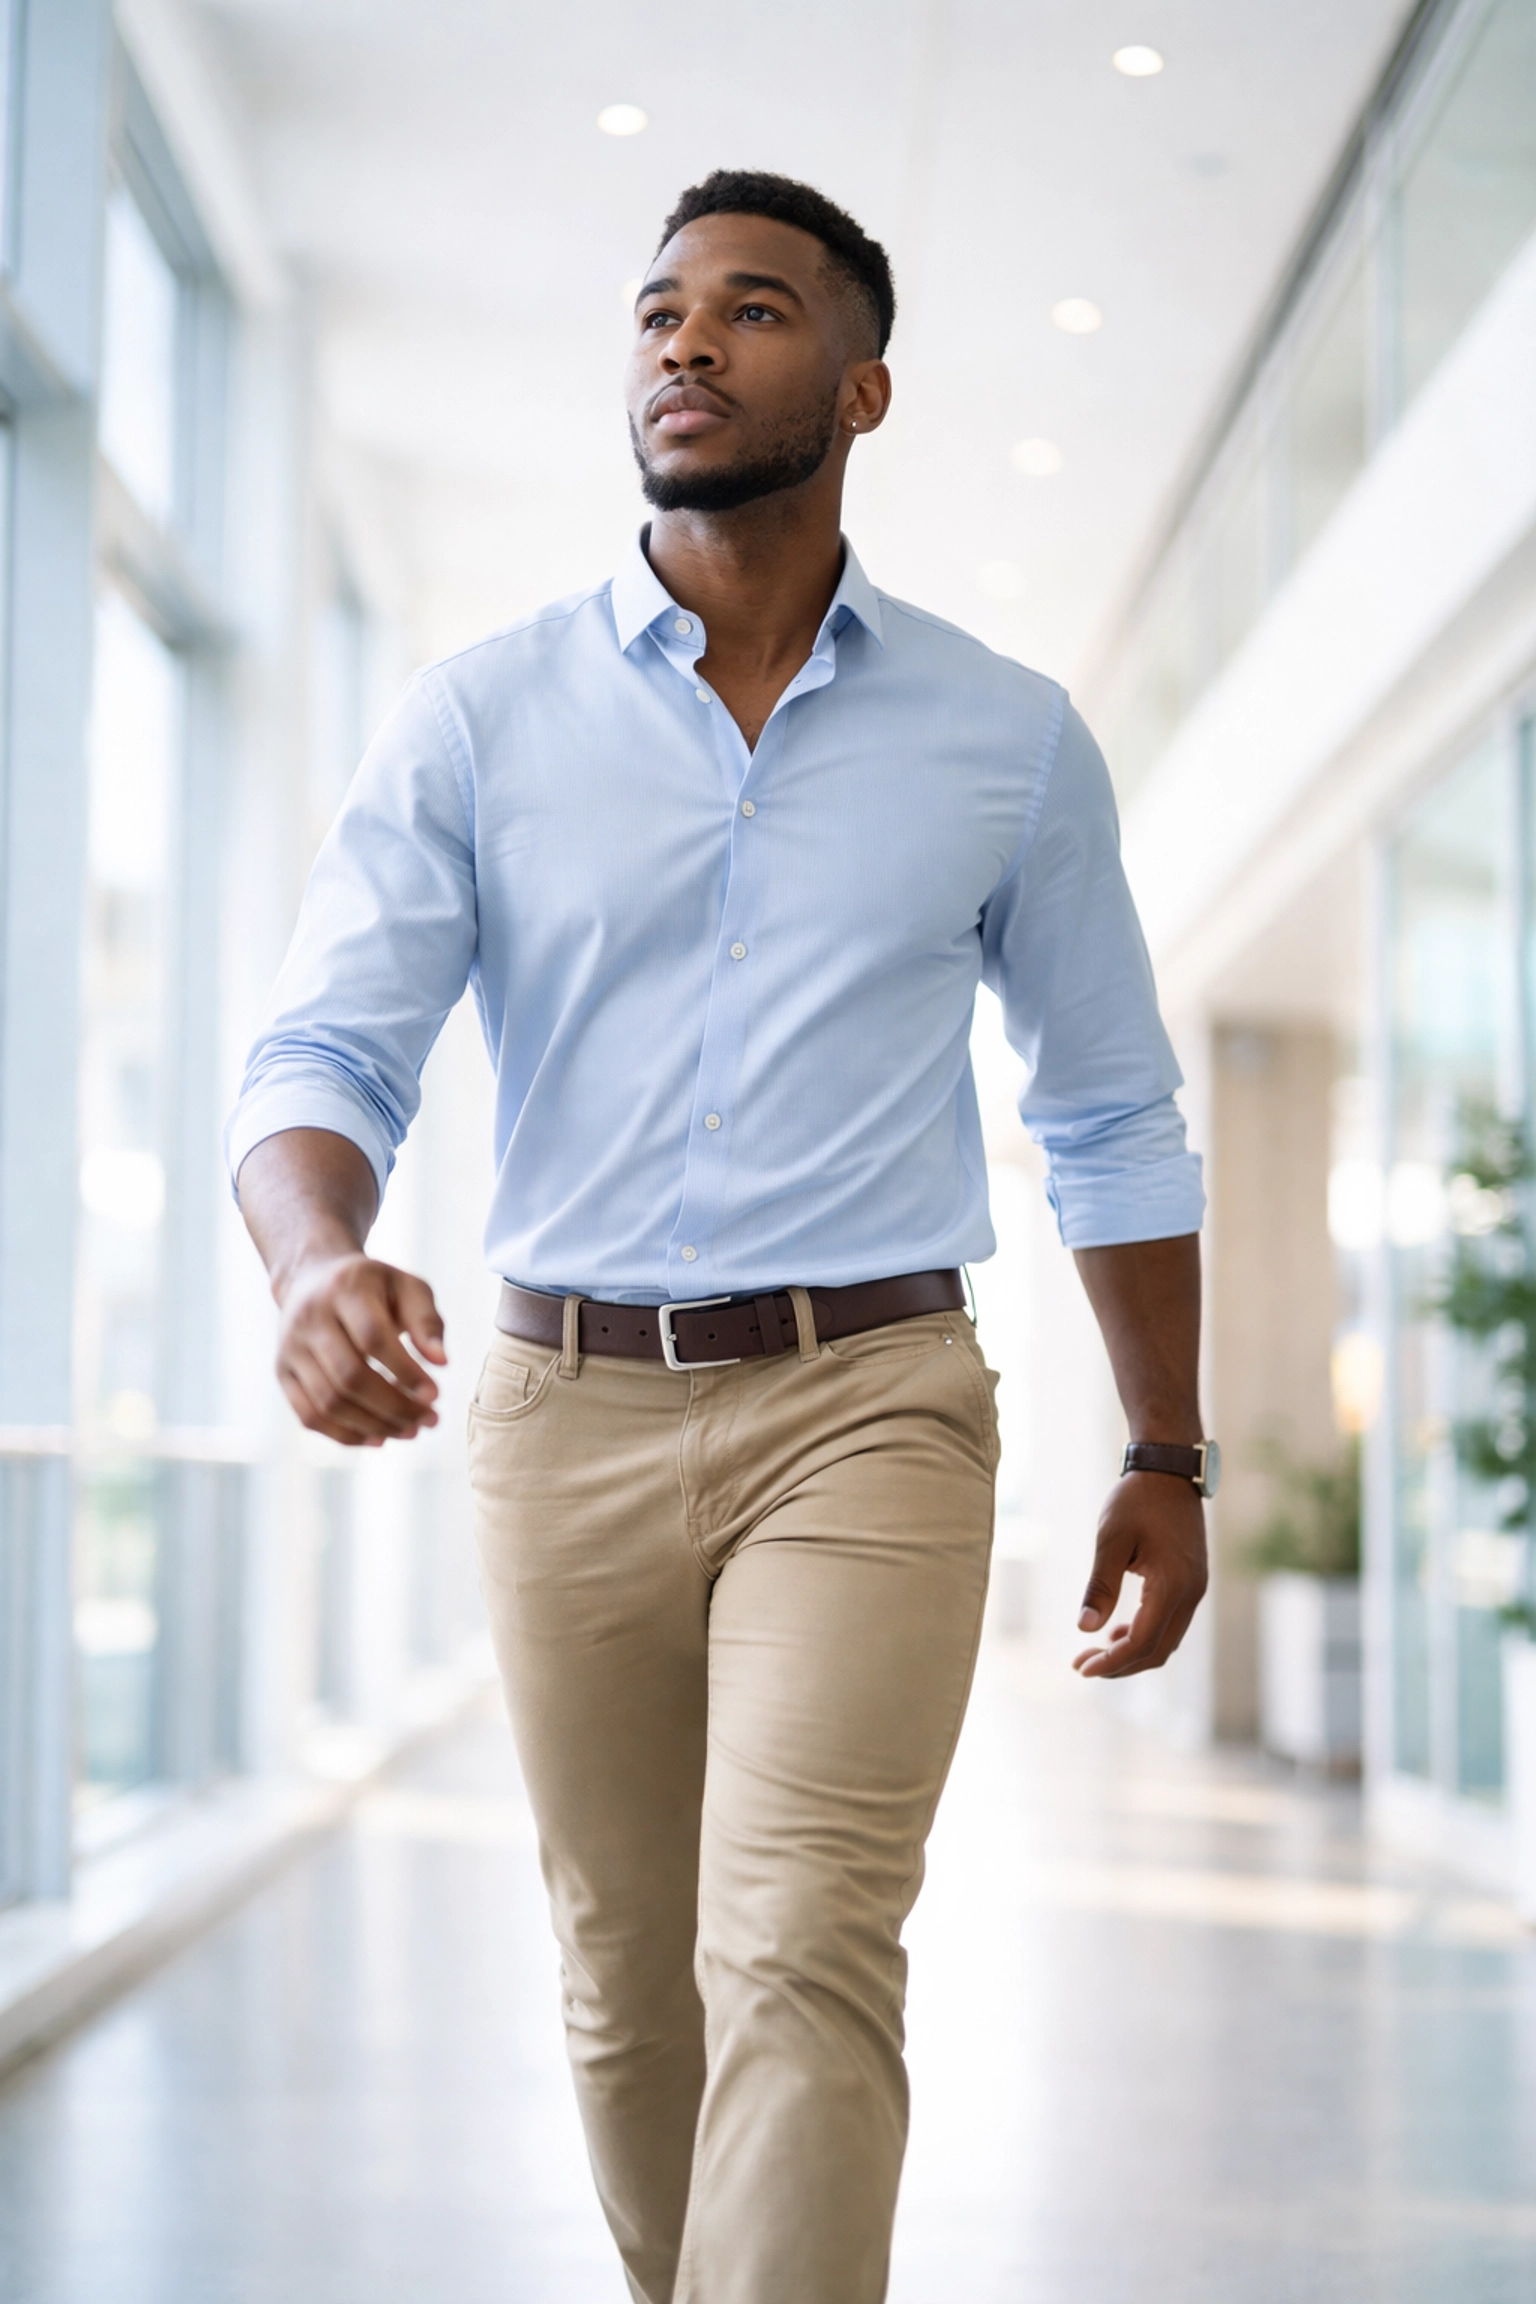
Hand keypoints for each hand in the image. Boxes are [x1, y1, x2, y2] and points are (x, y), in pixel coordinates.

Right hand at [275, 1251, 446, 1446]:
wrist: (313, 1278)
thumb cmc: (373, 1287)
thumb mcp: (407, 1287)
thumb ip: (426, 1321)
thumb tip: (442, 1362)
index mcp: (344, 1289)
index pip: (373, 1338)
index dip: (405, 1371)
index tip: (436, 1395)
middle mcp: (310, 1318)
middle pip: (350, 1376)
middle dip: (395, 1406)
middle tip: (429, 1420)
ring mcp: (290, 1348)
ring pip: (329, 1402)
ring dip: (374, 1425)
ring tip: (411, 1431)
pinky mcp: (281, 1373)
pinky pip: (309, 1416)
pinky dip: (345, 1435)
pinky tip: (379, 1438)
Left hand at [1073, 1471, 1207, 1678]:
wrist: (1170, 1470)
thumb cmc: (1137, 1500)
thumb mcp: (1111, 1539)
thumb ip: (1100, 1586)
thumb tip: (1085, 1629)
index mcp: (1172, 1585)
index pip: (1143, 1642)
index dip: (1112, 1661)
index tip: (1081, 1667)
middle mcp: (1192, 1594)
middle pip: (1158, 1651)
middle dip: (1120, 1665)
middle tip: (1083, 1664)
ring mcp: (1196, 1589)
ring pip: (1167, 1641)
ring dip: (1133, 1653)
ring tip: (1096, 1651)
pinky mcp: (1193, 1583)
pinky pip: (1171, 1624)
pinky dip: (1146, 1636)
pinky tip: (1118, 1631)